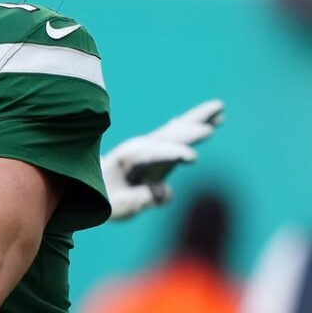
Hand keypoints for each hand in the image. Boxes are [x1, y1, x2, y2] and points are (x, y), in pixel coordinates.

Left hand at [100, 99, 223, 219]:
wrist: (92, 187)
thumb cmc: (104, 197)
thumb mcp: (116, 205)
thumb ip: (140, 199)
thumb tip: (166, 193)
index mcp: (127, 158)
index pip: (154, 155)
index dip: (173, 155)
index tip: (192, 158)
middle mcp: (140, 147)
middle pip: (168, 137)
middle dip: (188, 133)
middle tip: (209, 129)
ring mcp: (150, 146)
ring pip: (177, 130)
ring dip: (198, 119)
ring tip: (220, 107)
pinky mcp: (159, 149)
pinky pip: (180, 134)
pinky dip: (197, 125)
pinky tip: (214, 117)